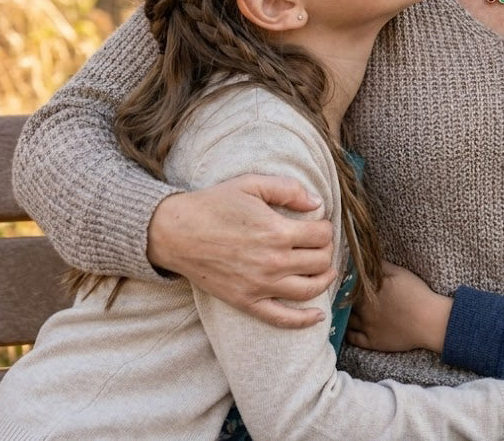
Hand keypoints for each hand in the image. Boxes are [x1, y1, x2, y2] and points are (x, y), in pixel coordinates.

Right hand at [147, 175, 336, 327]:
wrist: (176, 232)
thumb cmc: (214, 204)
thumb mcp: (252, 183)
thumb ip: (288, 189)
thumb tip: (317, 203)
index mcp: (277, 231)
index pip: (321, 235)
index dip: (326, 228)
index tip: (320, 225)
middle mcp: (273, 262)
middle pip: (320, 261)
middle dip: (327, 251)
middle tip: (321, 244)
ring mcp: (260, 285)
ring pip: (309, 290)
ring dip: (324, 280)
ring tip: (327, 271)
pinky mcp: (246, 302)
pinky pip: (281, 318)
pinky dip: (303, 321)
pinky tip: (318, 317)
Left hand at [346, 261, 451, 352]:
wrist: (429, 321)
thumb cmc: (416, 294)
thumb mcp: (400, 273)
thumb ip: (381, 266)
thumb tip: (366, 259)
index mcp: (370, 291)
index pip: (349, 284)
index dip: (345, 281)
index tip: (343, 278)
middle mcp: (364, 309)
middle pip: (346, 301)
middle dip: (343, 297)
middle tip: (341, 292)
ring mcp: (367, 327)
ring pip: (347, 319)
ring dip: (345, 313)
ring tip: (345, 308)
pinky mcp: (372, 342)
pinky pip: (352, 338)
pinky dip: (347, 332)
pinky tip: (349, 326)